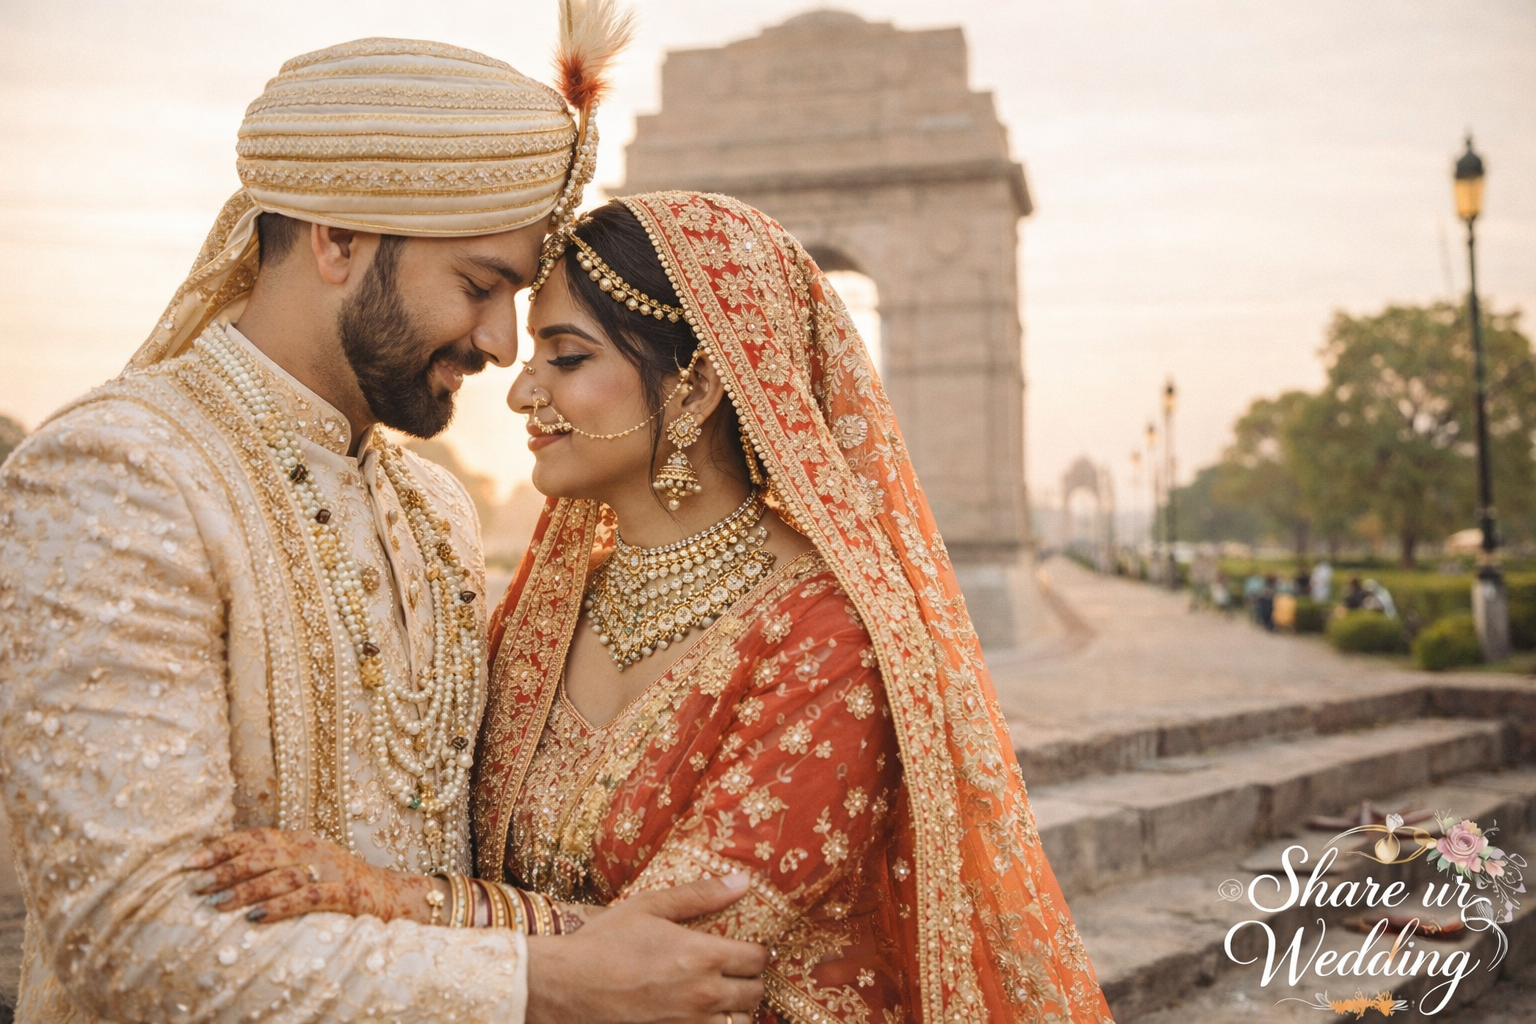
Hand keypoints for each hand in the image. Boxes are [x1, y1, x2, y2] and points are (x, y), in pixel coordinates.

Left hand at [187, 828, 435, 923]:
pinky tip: (256, 918)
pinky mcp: (345, 893)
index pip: (256, 836)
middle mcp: (313, 849)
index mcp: (301, 839)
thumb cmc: (340, 883)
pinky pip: (307, 898)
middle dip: (226, 869)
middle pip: (263, 854)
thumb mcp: (308, 864)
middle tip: (197, 887)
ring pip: (281, 875)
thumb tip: (225, 872)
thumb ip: (276, 863)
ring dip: (246, 889)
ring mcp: (330, 870)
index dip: (222, 846)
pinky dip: (279, 906)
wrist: (391, 895)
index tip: (191, 862)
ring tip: (217, 904)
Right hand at [526, 872, 766, 1023]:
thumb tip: (742, 881)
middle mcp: (703, 994)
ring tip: (724, 998)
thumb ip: (699, 895)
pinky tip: (700, 1015)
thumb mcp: (649, 906)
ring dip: (736, 1011)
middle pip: (754, 995)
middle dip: (751, 982)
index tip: (751, 949)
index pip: (757, 959)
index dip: (759, 953)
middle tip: (738, 973)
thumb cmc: (604, 942)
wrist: (564, 986)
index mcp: (702, 956)